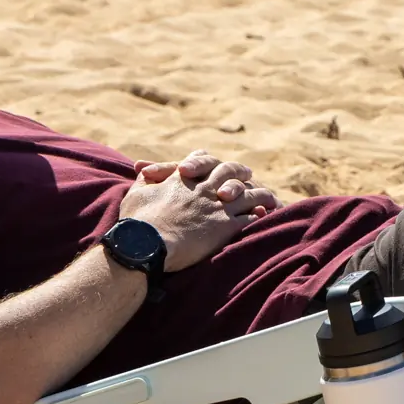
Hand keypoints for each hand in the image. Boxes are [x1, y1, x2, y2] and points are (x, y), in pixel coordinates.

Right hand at [121, 151, 279, 270]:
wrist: (147, 244)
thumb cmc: (137, 222)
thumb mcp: (136, 194)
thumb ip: (144, 181)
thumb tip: (144, 173)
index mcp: (183, 179)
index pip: (200, 159)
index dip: (209, 160)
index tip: (215, 163)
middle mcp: (204, 188)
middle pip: (228, 171)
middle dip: (239, 171)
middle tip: (248, 172)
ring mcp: (217, 206)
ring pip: (246, 194)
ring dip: (257, 194)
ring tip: (267, 195)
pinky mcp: (225, 226)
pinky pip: (249, 218)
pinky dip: (258, 216)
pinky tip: (264, 217)